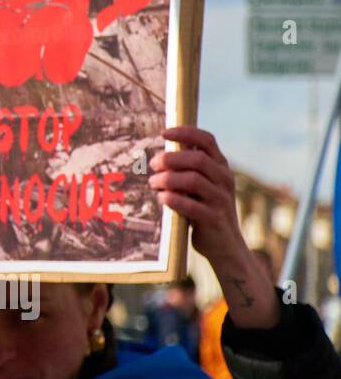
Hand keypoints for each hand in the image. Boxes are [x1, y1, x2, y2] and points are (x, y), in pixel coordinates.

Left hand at [149, 126, 279, 328]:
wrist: (224, 245)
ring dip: (167, 179)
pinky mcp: (214, 219)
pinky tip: (161, 198)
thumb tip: (157, 154)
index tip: (163, 133)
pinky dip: (172, 199)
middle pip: (197, 159)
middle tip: (152, 165)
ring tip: (153, 183)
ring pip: (193, 180)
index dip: (185, 133)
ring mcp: (221, 199)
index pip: (207, 140)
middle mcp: (225, 180)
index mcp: (220, 167)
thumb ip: (186, 170)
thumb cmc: (204, 209)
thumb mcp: (199, 187)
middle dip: (170, 159)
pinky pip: (191, 205)